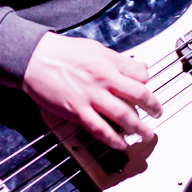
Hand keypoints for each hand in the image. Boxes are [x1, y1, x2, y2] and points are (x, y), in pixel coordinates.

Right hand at [23, 32, 161, 150]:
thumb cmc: (60, 52)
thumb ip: (116, 59)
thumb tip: (135, 67)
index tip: (147, 90)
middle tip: (158, 113)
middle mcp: (104, 78)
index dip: (147, 83)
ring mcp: (91, 96)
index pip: (141, 74)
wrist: (33, 58)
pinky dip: (114, 139)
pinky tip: (121, 144)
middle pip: (139, 95)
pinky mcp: (77, 111)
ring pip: (124, 115)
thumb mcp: (94, 48)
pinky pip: (100, 129)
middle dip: (153, 107)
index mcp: (109, 61)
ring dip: (139, 128)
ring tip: (146, 134)